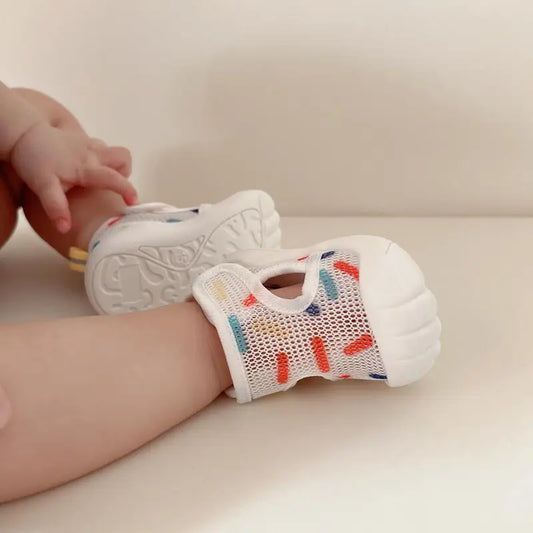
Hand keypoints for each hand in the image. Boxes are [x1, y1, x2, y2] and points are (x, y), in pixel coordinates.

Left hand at [10, 122, 136, 232]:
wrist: (20, 133)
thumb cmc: (33, 159)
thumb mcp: (43, 186)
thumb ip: (56, 207)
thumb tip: (65, 228)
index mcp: (87, 167)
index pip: (115, 178)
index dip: (127, 191)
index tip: (133, 204)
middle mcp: (92, 153)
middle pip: (123, 157)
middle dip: (124, 172)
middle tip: (111, 185)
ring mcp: (87, 144)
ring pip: (111, 150)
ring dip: (111, 164)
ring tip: (96, 178)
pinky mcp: (79, 139)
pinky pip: (98, 147)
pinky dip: (97, 158)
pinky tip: (81, 168)